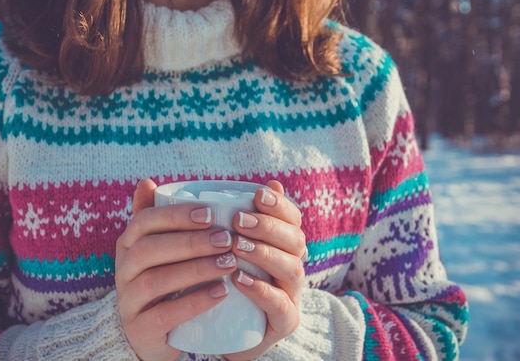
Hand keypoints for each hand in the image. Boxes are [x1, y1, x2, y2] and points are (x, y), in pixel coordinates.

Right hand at [115, 179, 237, 360]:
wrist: (149, 333)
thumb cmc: (162, 281)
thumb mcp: (157, 249)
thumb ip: (156, 217)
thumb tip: (147, 181)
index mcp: (128, 245)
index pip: (144, 222)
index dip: (176, 216)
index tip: (210, 214)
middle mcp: (123, 271)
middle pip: (148, 250)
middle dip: (190, 241)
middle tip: (227, 239)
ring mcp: (128, 302)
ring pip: (155, 281)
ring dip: (195, 269)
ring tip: (229, 263)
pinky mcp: (140, 330)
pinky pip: (164, 315)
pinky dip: (194, 302)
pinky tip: (220, 292)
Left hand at [225, 180, 306, 360]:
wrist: (225, 335)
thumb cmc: (224, 282)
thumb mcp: (224, 248)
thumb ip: (228, 217)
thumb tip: (243, 184)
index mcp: (283, 245)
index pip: (292, 218)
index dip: (279, 204)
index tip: (257, 194)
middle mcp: (292, 266)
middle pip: (295, 240)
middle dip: (268, 226)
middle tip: (238, 219)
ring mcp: (291, 294)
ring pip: (292, 268)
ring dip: (264, 253)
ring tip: (236, 246)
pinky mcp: (284, 321)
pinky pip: (281, 305)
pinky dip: (261, 290)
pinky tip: (239, 278)